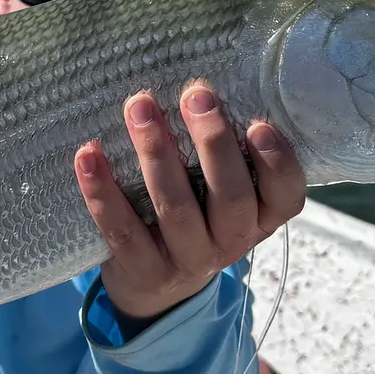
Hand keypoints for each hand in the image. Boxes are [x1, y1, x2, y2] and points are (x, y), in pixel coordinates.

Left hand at [73, 82, 306, 327]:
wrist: (158, 288)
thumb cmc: (198, 216)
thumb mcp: (224, 194)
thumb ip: (226, 154)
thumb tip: (202, 85)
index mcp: (260, 218)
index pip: (286, 196)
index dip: (277, 163)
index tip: (258, 124)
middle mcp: (231, 242)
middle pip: (231, 198)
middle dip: (213, 144)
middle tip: (196, 95)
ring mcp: (187, 260)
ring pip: (175, 208)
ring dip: (157, 153)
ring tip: (140, 107)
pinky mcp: (142, 269)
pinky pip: (121, 229)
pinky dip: (103, 190)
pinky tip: (88, 154)